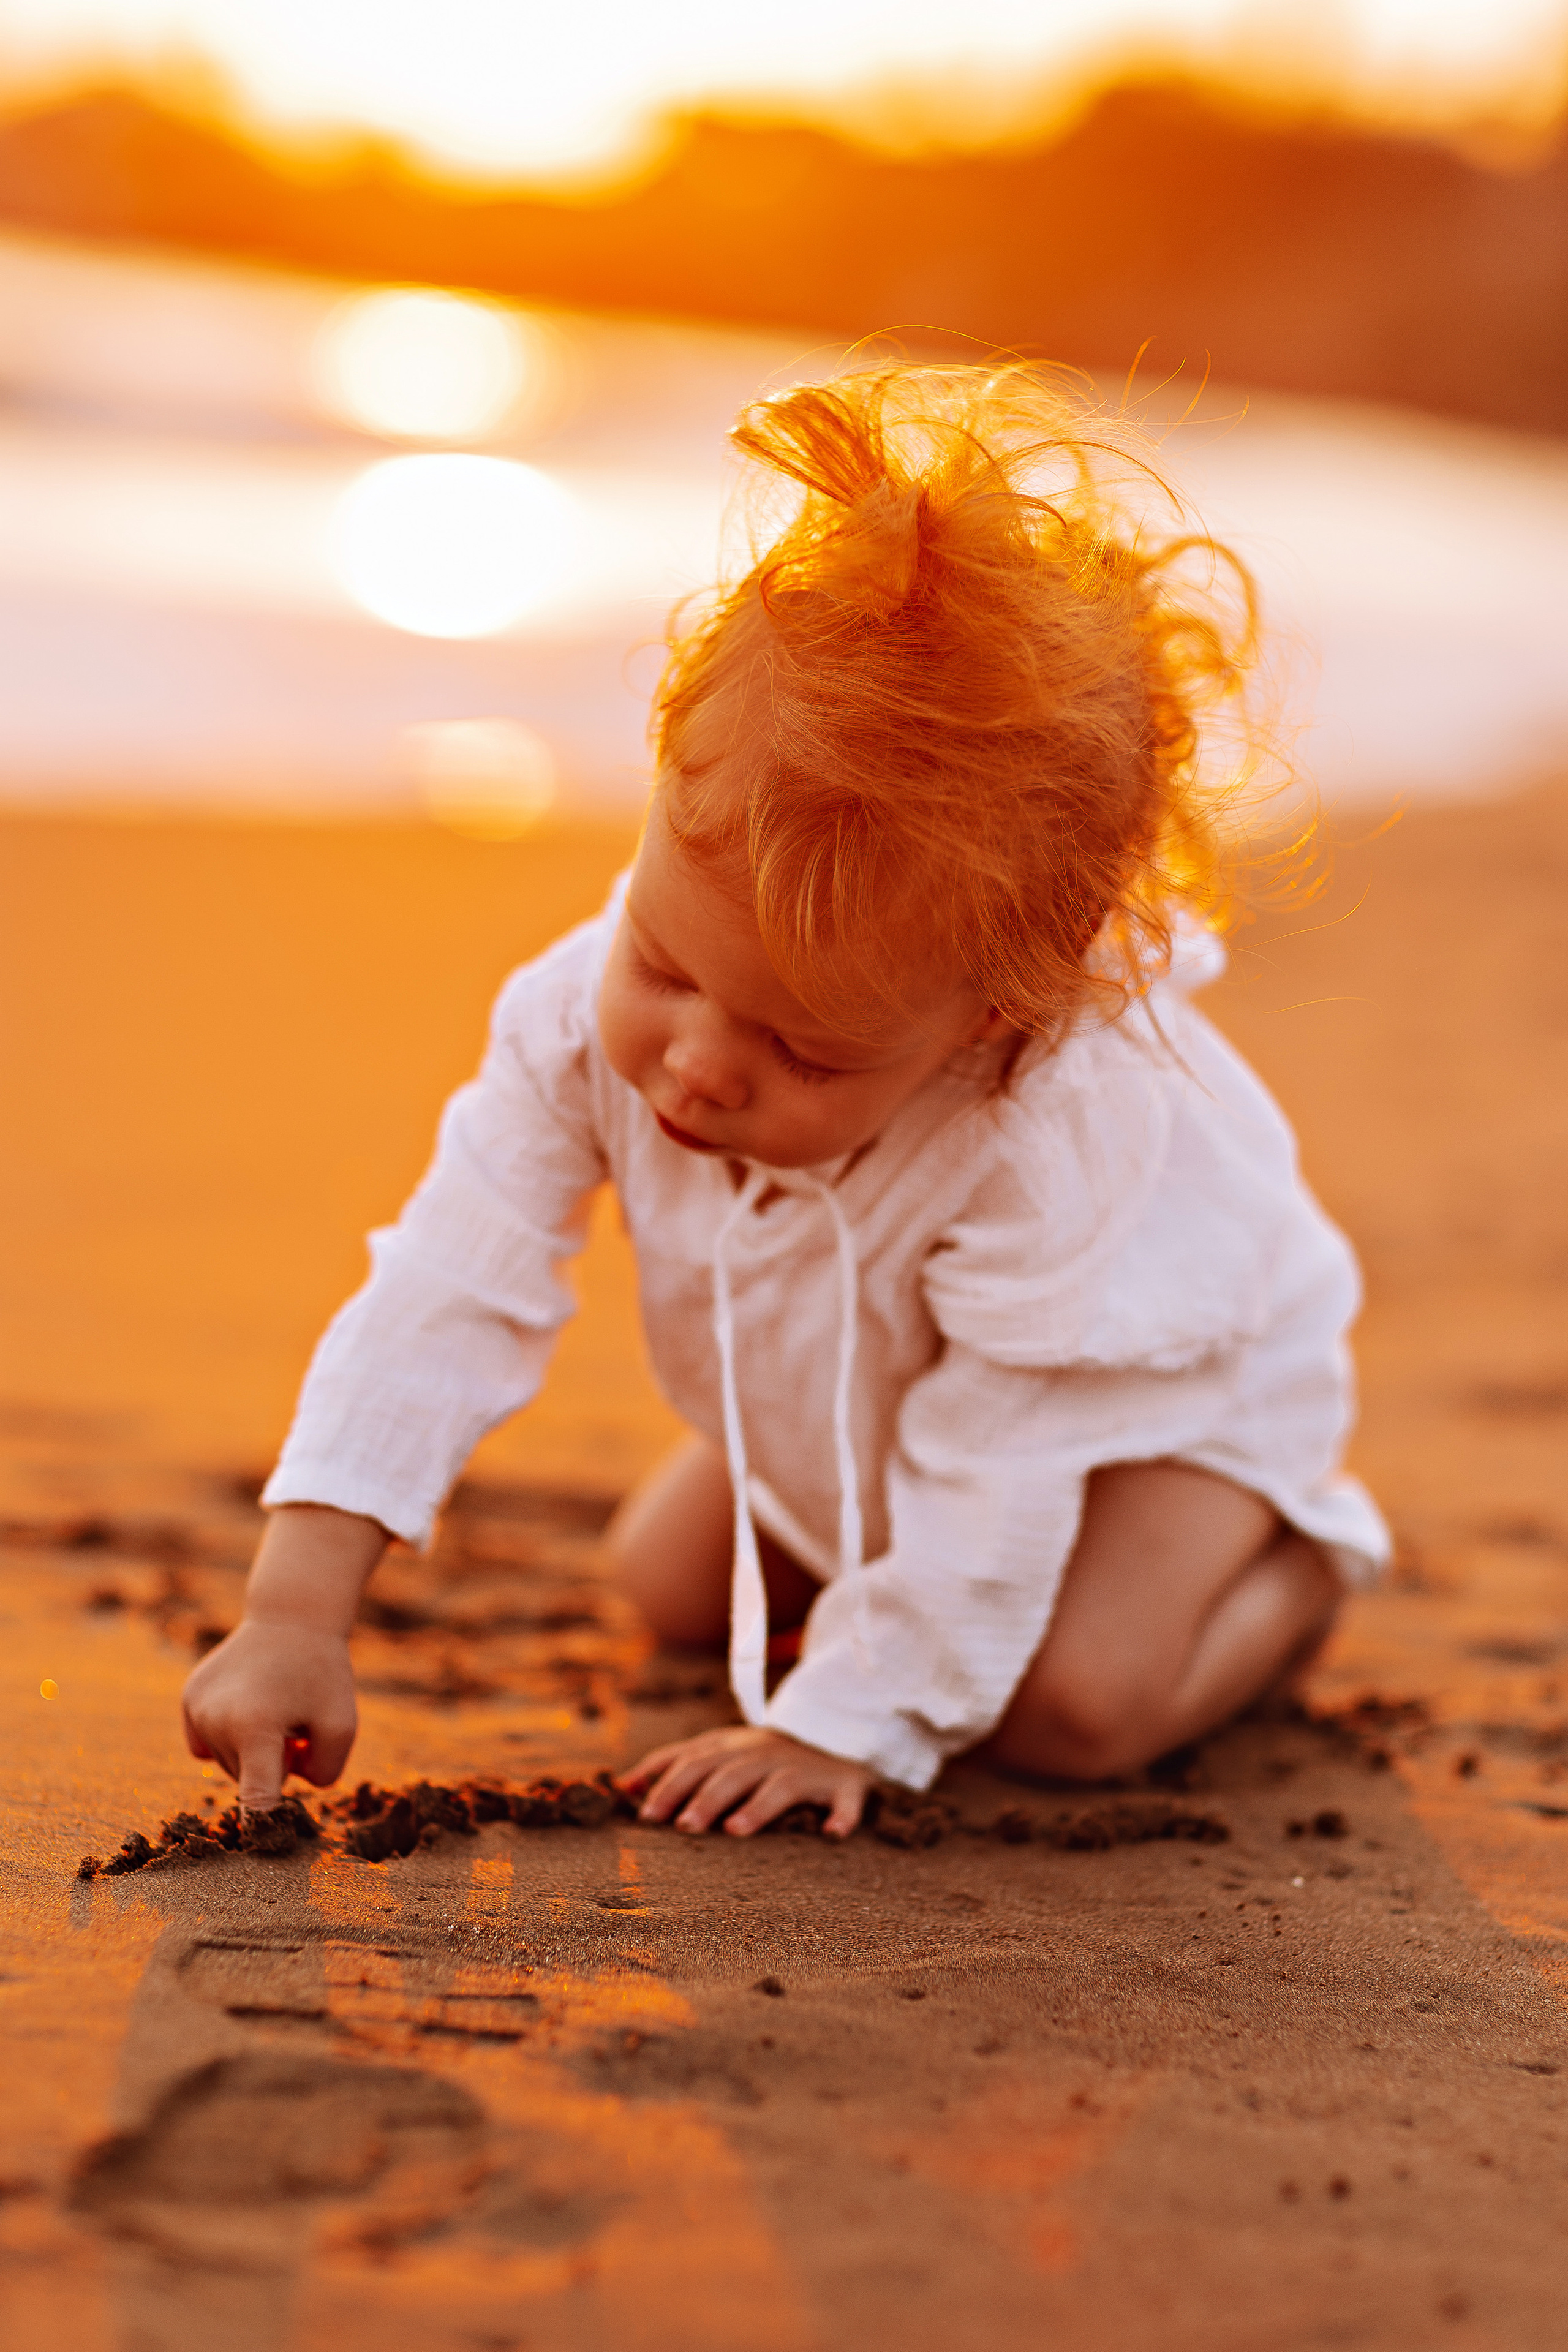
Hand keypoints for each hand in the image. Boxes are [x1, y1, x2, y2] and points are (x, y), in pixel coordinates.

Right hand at [180, 1502, 385, 1810]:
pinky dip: (230, 1738)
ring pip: (228, 1764)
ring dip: (255, 1751)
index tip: (270, 1845)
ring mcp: (196, 1708)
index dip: (267, 1829)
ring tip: (275, 1710)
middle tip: (297, 1728)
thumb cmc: (323, 1673)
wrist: (291, 1618)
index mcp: (257, 1728)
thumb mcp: (343, 1724)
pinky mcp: (188, 1699)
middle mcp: (217, 1720)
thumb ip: (323, 1775)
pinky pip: (206, 1746)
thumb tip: (281, 1799)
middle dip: (275, 1767)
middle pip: (248, 1780)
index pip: (255, 1801)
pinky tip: (249, 1708)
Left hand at [618, 1726, 875, 1838]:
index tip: (645, 1814)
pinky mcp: (844, 1786)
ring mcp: (806, 1769)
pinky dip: (841, 1816)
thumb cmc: (761, 1760)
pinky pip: (845, 1801)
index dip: (671, 1783)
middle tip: (683, 1826)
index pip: (697, 1759)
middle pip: (733, 1771)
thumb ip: (674, 1765)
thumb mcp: (717, 1753)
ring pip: (780, 1784)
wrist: (835, 1744)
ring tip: (735, 1830)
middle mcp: (767, 1753)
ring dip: (760, 1806)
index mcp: (735, 1746)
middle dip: (706, 1796)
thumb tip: (623, 1785)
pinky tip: (832, 1834)